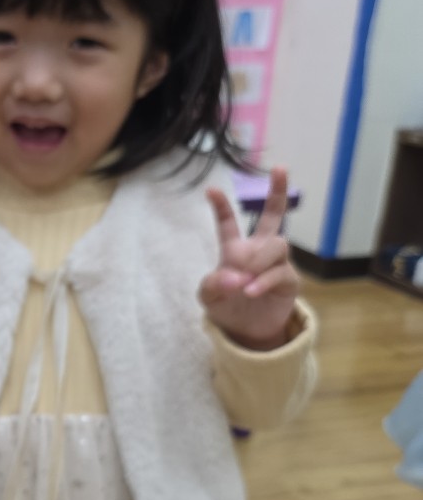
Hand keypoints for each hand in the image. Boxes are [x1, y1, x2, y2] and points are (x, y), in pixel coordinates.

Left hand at [199, 167, 299, 351]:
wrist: (246, 332)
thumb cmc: (226, 306)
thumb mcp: (209, 296)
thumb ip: (214, 284)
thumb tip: (235, 276)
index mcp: (235, 249)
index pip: (228, 224)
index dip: (221, 207)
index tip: (210, 190)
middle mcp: (259, 251)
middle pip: (273, 216)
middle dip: (278, 191)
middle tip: (281, 168)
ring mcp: (276, 264)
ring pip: (277, 245)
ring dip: (260, 261)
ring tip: (245, 283)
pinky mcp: (289, 281)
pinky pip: (281, 272)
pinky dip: (265, 281)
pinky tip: (251, 291)